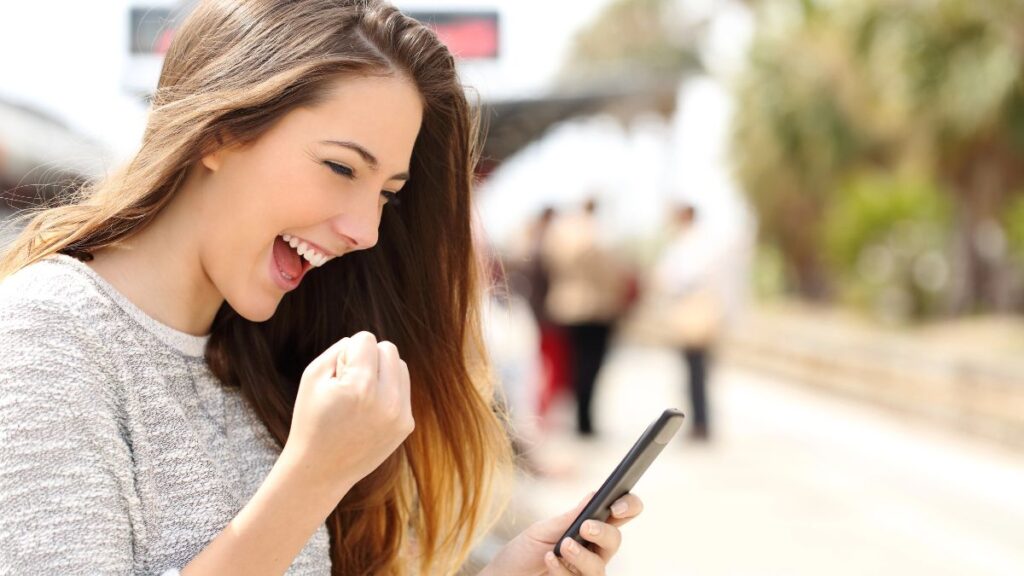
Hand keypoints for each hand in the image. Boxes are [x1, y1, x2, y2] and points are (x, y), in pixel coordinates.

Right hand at [281, 331, 413, 496]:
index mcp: (361, 386)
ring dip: (382, 372)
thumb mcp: (312, 377)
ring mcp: (400, 415)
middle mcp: (387, 400)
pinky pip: (403, 390)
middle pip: (389, 350)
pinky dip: (388, 393)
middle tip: (349, 383)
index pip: (367, 339)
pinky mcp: (406, 426)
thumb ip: (338, 350)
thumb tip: (361, 342)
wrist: (320, 470)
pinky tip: (369, 411)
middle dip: (369, 358)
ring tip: (360, 395)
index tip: (338, 375)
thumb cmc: (311, 420)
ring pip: (401, 367)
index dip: (348, 352)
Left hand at [482, 492, 643, 575]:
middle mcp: (593, 550)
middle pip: (615, 540)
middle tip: (586, 527)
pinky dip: (563, 571)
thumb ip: (571, 517)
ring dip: (582, 556)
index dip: (629, 507)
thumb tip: (595, 495)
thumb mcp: (545, 529)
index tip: (616, 506)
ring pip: (599, 568)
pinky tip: (549, 560)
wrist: (505, 575)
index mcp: (591, 527)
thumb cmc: (525, 550)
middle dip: (605, 532)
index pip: (621, 514)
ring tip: (562, 546)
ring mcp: (585, 572)